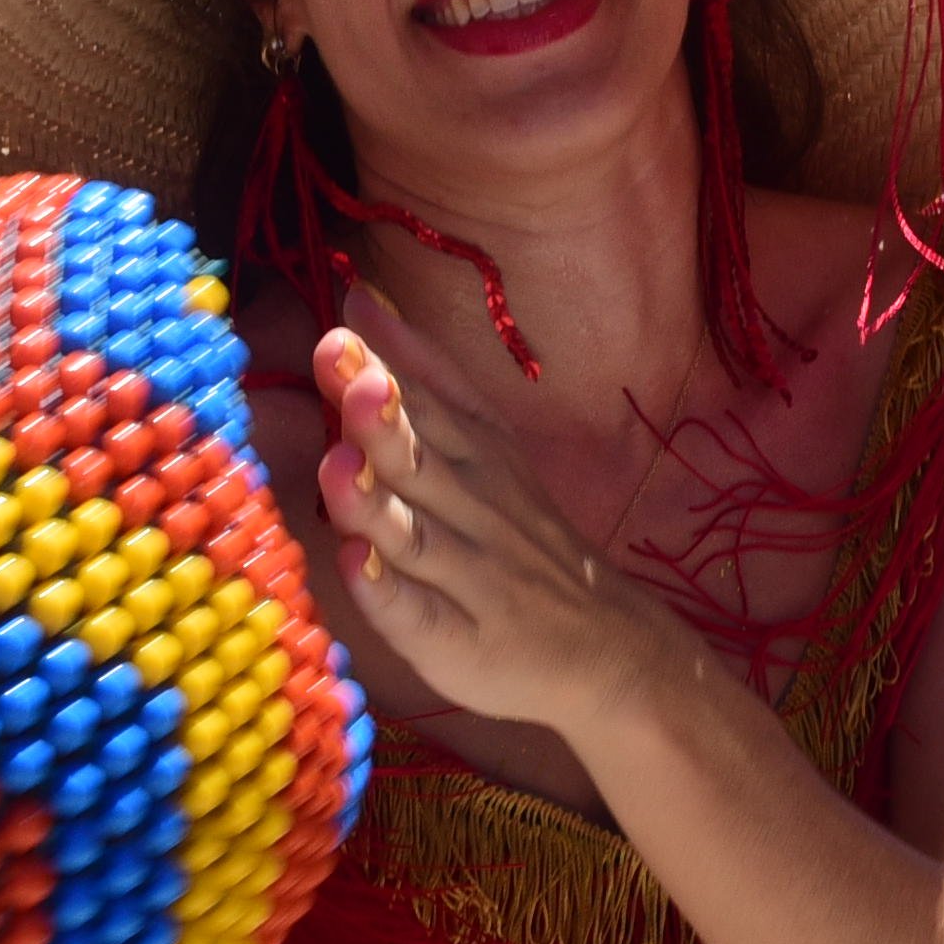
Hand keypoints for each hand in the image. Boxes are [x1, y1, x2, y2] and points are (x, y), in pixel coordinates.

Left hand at [313, 286, 681, 739]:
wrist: (606, 647)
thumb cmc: (520, 538)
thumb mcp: (487, 443)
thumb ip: (424, 375)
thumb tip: (361, 297)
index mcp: (479, 458)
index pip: (431, 404)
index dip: (385, 366)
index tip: (341, 325)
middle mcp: (474, 511)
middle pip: (421, 459)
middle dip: (378, 415)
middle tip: (338, 366)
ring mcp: (468, 579)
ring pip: (414, 536)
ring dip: (373, 501)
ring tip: (336, 465)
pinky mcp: (457, 643)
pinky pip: (420, 617)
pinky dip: (387, 594)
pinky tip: (352, 566)